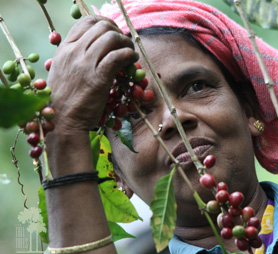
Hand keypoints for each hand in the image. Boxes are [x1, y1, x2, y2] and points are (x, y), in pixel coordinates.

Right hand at [47, 15, 135, 133]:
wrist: (62, 123)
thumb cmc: (64, 102)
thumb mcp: (63, 73)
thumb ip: (75, 59)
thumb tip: (95, 50)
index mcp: (64, 49)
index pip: (87, 22)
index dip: (106, 25)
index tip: (115, 34)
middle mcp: (73, 52)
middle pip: (102, 27)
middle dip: (119, 33)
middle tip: (126, 45)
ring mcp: (84, 64)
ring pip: (111, 38)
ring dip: (126, 43)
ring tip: (131, 54)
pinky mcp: (97, 78)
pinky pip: (117, 56)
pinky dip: (129, 55)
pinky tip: (132, 60)